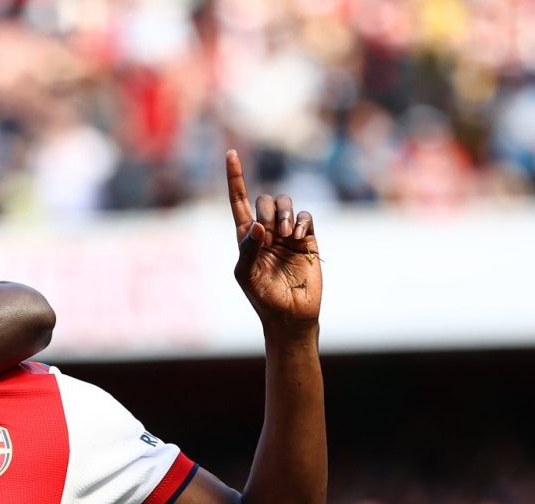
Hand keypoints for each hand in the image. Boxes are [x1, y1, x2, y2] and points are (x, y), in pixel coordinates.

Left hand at [227, 149, 320, 325]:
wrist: (291, 314)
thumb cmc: (263, 297)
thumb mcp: (246, 275)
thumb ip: (247, 249)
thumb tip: (257, 225)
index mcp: (245, 237)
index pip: (238, 201)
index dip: (235, 178)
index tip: (230, 153)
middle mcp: (266, 231)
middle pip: (264, 200)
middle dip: (267, 211)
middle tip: (272, 234)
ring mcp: (287, 233)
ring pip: (286, 203)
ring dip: (285, 214)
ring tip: (285, 235)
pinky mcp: (308, 238)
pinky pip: (307, 216)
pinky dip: (302, 221)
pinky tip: (298, 236)